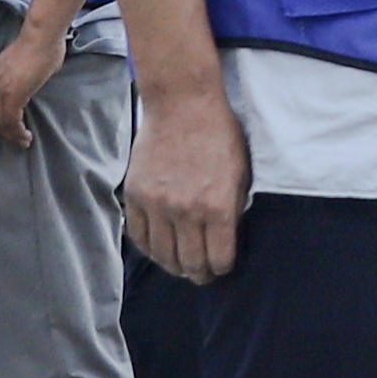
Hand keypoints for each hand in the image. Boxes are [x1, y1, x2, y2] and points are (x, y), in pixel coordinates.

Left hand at [0, 18, 58, 152]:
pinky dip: (17, 132)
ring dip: (11, 136)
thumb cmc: (41, 45)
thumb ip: (20, 77)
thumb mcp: (21, 65)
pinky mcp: (14, 93)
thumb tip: (30, 85)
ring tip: (23, 142)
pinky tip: (26, 136)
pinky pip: (11, 120)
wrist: (42, 36)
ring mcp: (1, 88)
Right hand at [127, 79, 250, 282]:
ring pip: (162, 255)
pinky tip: (159, 248)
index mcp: (218, 206)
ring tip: (180, 264)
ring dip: (173, 265)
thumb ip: (233, 209)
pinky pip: (138, 236)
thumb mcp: (241, 172)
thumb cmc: (218, 134)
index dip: (221, 269)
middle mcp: (186, 210)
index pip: (219, 259)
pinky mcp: (135, 195)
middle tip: (201, 274)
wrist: (182, 103)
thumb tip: (227, 240)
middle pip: (190, 263)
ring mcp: (157, 204)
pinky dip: (149, 248)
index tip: (221, 267)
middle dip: (198, 274)